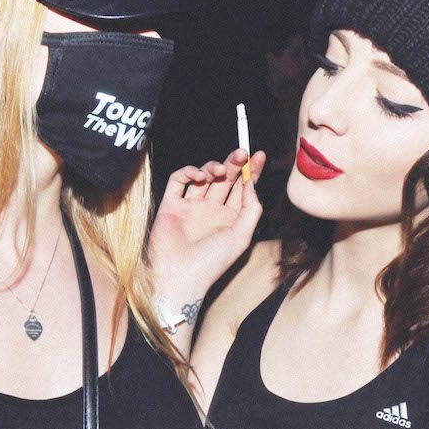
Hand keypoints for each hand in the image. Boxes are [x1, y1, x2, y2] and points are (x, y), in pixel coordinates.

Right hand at [148, 149, 265, 299]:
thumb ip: (251, 209)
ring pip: (203, 177)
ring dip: (212, 167)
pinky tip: (199, 176)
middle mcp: (211, 211)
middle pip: (224, 179)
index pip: (242, 189)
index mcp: (230, 219)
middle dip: (233, 164)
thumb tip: (251, 183)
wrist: (179, 276)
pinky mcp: (171, 205)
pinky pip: (178, 181)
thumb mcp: (241, 236)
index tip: (258, 156)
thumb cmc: (212, 262)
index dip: (251, 172)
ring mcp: (190, 208)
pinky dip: (188, 172)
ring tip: (219, 170)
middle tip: (241, 153)